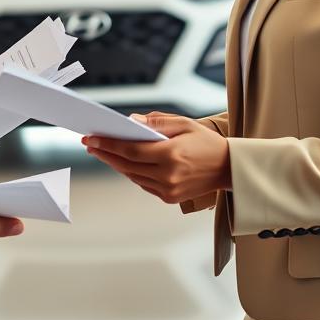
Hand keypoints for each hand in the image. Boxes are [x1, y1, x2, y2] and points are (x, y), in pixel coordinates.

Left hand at [82, 113, 230, 203]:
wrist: (229, 168)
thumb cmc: (207, 143)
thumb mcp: (184, 124)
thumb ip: (156, 123)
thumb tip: (131, 121)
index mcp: (172, 155)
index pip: (130, 150)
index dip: (108, 144)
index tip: (92, 138)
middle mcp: (168, 175)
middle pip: (126, 165)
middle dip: (105, 154)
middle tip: (90, 144)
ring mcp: (168, 190)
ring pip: (132, 175)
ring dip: (115, 163)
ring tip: (102, 151)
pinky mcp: (169, 198)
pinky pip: (142, 183)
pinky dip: (131, 172)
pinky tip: (122, 162)